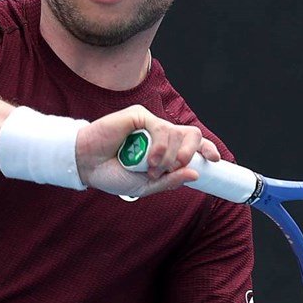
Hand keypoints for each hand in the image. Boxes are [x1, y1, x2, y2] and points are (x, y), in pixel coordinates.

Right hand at [75, 106, 219, 197]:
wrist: (88, 165)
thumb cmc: (113, 174)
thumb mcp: (145, 186)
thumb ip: (169, 181)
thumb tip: (195, 173)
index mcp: (165, 151)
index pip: (193, 145)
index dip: (207, 149)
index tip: (214, 160)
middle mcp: (161, 136)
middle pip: (192, 135)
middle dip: (191, 152)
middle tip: (178, 165)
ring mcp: (150, 124)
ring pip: (176, 135)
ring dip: (166, 156)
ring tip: (148, 167)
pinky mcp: (139, 116)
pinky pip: (160, 127)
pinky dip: (157, 145)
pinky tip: (146, 156)